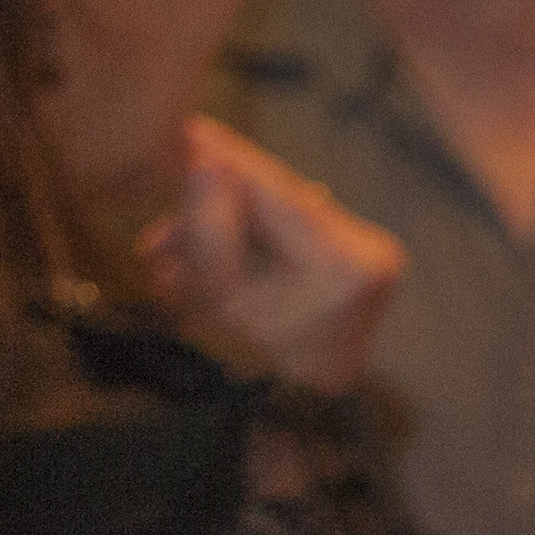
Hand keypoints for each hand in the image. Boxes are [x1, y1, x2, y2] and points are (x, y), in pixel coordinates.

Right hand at [141, 119, 402, 392]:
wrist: (302, 405)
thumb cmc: (257, 363)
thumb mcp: (221, 299)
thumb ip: (210, 236)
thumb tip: (202, 165)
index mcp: (344, 265)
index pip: (280, 196)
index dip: (233, 161)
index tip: (193, 130)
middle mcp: (372, 251)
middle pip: (282, 200)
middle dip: (220, 196)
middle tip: (171, 168)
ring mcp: (374, 253)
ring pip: (284, 216)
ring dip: (225, 223)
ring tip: (160, 249)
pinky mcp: (364, 257)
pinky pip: (299, 232)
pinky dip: (254, 237)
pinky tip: (202, 250)